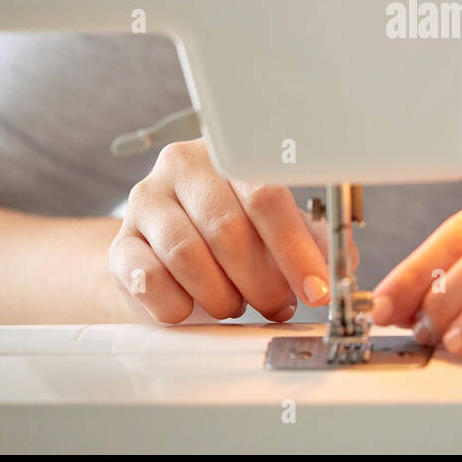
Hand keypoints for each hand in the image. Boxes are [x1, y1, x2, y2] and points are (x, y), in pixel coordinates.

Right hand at [108, 139, 356, 323]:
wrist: (167, 256)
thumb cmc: (233, 239)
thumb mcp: (278, 231)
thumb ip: (312, 242)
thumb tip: (342, 265)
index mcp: (230, 153)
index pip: (266, 195)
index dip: (295, 249)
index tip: (317, 289)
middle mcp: (184, 165)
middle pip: (228, 229)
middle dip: (262, 281)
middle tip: (278, 305)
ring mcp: (146, 200)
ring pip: (188, 255)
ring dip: (222, 295)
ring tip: (236, 305)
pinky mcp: (120, 242)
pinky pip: (148, 279)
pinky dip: (179, 306)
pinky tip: (193, 308)